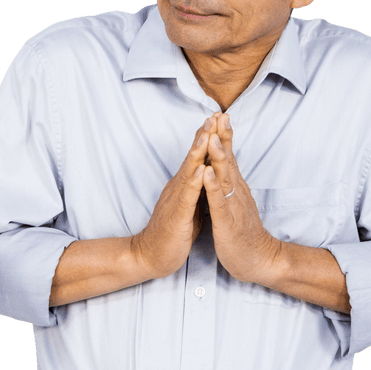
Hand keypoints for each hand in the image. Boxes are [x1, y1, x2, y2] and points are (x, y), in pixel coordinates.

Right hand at [130, 118, 212, 278]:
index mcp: (184, 186)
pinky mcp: (177, 214)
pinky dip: (194, 180)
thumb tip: (207, 175)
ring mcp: (176, 199)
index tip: (218, 118)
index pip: (197, 157)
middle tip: (214, 114)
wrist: (151, 255)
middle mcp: (178, 187)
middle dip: (204, 134)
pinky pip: (186, 195)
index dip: (207, 137)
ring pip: (189, 170)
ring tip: (207, 132)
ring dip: (198, 150)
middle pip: (193, 156)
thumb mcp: (189, 206)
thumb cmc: (172, 233)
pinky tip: (200, 168)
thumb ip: (197, 190)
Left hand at [203, 113, 281, 283]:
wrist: (258, 260)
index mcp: (235, 187)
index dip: (224, 136)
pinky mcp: (227, 221)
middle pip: (229, 160)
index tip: (219, 114)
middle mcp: (237, 192)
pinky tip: (206, 173)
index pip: (229, 157)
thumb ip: (231, 185)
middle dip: (223, 137)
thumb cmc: (242, 232)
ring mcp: (233, 205)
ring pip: (225, 177)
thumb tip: (226, 167)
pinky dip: (212, 187)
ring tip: (211, 137)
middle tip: (220, 114)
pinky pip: (218, 202)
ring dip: (218, 157)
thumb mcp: (235, 203)